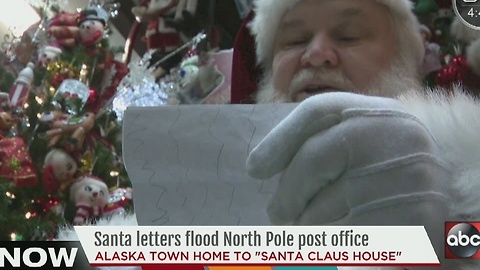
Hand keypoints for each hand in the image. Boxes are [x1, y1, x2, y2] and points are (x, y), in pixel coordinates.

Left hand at [246, 92, 450, 256]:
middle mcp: (392, 138)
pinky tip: (329, 242)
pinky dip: (326, 246)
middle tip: (277, 212)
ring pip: (323, 209)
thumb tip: (256, 166)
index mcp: (376, 112)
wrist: (450, 189)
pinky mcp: (410, 224)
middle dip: (287, 195)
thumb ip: (314, 137)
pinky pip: (344, 241)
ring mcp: (403, 181)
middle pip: (311, 163)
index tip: (254, 169)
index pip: (317, 113)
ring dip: (305, 225)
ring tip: (309, 226)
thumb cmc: (388, 161)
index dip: (278, 141)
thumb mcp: (359, 134)